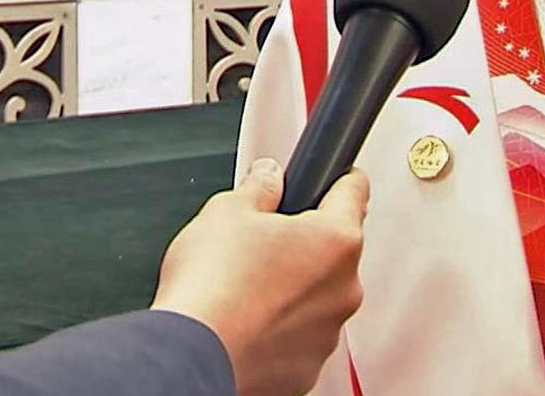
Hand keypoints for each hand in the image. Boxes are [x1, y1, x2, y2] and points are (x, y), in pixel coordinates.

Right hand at [151, 159, 368, 395]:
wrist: (191, 356)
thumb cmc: (212, 288)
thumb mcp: (228, 210)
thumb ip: (260, 187)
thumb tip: (268, 178)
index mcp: (336, 240)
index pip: (354, 190)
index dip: (336, 177)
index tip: (331, 176)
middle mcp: (344, 289)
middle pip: (333, 249)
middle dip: (302, 241)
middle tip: (261, 240)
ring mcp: (327, 333)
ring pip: (317, 296)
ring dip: (291, 288)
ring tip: (244, 286)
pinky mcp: (306, 369)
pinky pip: (299, 336)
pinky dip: (278, 327)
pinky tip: (246, 319)